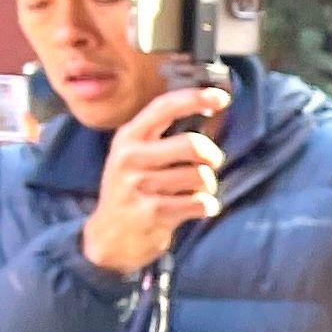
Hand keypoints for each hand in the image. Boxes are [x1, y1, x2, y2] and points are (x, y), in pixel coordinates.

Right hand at [80, 86, 229, 275]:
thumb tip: (210, 110)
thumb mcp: (138, 155)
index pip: (164, 107)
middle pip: (193, 145)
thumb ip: (165, 135)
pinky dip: (206, 206)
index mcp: (129, 137)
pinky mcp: (151, 212)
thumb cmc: (134, 188)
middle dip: (212, 156)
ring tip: (196, 192)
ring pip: (200, 176)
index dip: (195, 98)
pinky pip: (199, 203)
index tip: (222, 97)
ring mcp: (138, 185)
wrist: (110, 234)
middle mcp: (129, 157)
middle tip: (211, 164)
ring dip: (208, 186)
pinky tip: (196, 208)